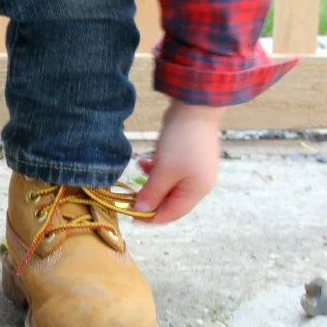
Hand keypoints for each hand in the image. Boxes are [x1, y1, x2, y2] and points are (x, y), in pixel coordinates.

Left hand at [134, 100, 222, 224]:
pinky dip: (156, 170)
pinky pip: (169, 172)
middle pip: (170, 201)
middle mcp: (198, 184)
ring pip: (168, 186)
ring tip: (138, 171)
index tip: (129, 216)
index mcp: (196, 191)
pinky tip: (144, 162)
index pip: (172, 214)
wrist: (195, 107)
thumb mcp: (164, 170)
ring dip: (151, 182)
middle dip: (150, 199)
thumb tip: (142, 211)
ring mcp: (194, 170)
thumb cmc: (181, 142)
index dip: (150, 218)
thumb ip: (152, 193)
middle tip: (129, 196)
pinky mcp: (188, 157)